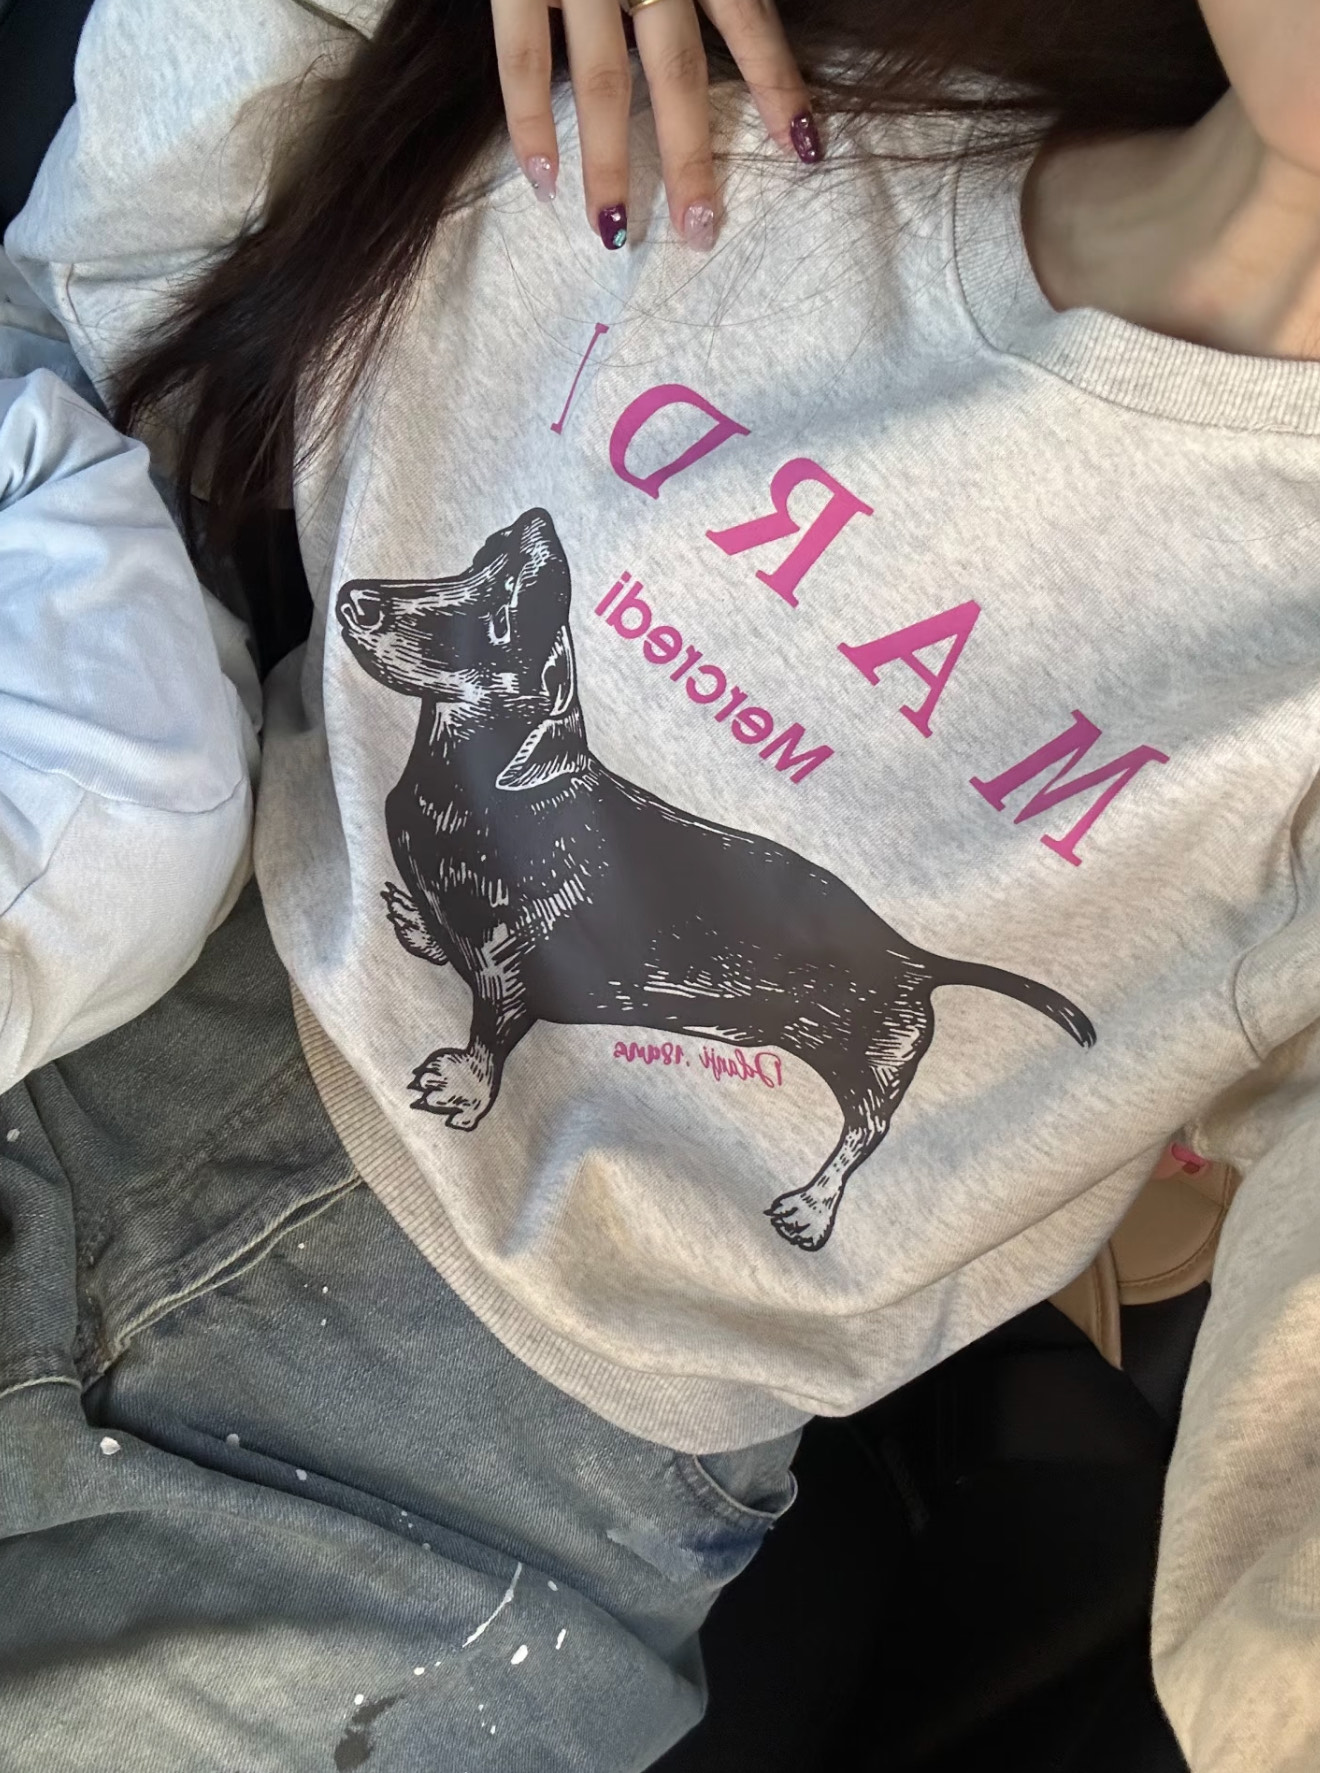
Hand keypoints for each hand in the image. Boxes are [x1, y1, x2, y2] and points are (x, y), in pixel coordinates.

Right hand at [491, 0, 816, 251]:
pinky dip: (530, 123)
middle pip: (678, 74)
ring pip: (604, 82)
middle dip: (690, 158)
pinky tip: (543, 181)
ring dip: (610, 164)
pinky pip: (524, 58)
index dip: (779, 86)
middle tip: (700, 233)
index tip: (807, 151)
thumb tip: (742, 7)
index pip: (748, 21)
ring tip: (614, 233)